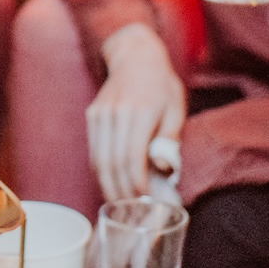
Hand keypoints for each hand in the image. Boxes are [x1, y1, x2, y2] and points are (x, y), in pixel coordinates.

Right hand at [86, 23, 185, 201]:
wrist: (136, 57)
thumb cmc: (161, 86)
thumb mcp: (176, 108)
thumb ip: (169, 139)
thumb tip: (163, 168)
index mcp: (140, 112)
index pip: (132, 158)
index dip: (136, 184)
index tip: (144, 200)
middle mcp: (115, 113)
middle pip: (111, 163)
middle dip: (120, 191)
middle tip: (131, 211)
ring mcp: (100, 114)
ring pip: (98, 159)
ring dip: (107, 185)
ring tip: (120, 203)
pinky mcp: (92, 116)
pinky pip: (94, 150)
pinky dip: (100, 170)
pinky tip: (111, 182)